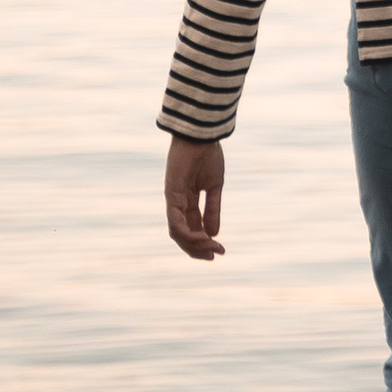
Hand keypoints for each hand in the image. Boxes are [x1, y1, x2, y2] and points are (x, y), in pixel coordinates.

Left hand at [165, 138, 224, 259]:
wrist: (202, 136)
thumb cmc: (208, 156)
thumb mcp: (214, 187)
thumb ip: (213, 210)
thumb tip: (214, 234)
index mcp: (187, 201)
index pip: (191, 229)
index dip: (204, 242)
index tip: (220, 250)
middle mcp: (177, 203)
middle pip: (182, 235)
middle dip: (198, 249)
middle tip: (216, 255)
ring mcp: (172, 200)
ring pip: (177, 233)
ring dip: (194, 244)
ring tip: (212, 247)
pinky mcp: (171, 195)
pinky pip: (175, 222)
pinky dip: (188, 234)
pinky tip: (203, 237)